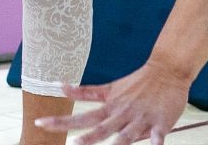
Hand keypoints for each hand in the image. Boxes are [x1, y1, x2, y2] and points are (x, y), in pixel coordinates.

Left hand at [35, 60, 190, 144]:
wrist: (168, 70)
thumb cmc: (137, 81)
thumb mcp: (110, 87)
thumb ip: (86, 91)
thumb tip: (61, 86)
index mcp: (110, 107)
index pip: (82, 116)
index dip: (61, 121)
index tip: (40, 123)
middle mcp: (122, 113)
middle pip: (101, 128)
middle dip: (86, 138)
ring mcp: (141, 118)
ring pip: (126, 135)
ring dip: (118, 143)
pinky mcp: (161, 121)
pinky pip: (157, 134)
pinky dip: (156, 141)